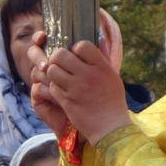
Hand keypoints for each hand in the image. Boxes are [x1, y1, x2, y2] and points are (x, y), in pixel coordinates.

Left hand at [29, 21, 129, 147]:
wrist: (110, 127)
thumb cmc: (112, 101)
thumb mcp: (113, 76)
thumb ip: (103, 58)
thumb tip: (101, 37)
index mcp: (102, 67)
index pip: (82, 45)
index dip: (76, 48)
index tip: (76, 55)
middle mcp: (88, 75)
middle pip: (61, 54)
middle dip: (57, 57)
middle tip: (60, 63)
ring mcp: (76, 88)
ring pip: (52, 70)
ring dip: (53, 72)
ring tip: (59, 76)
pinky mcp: (67, 101)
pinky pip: (52, 87)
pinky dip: (54, 88)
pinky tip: (61, 90)